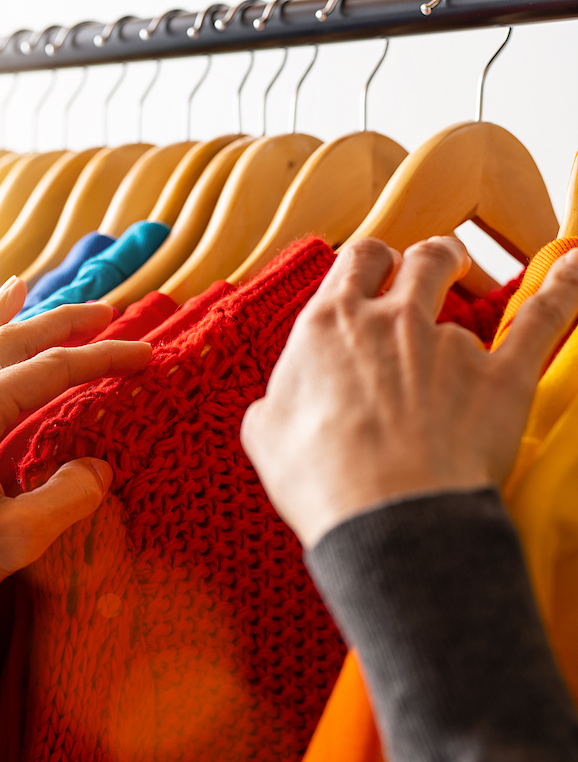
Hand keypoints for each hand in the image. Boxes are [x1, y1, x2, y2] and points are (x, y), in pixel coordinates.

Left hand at [0, 278, 151, 615]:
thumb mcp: (13, 539)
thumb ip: (67, 497)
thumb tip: (99, 468)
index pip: (54, 369)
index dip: (105, 358)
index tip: (146, 354)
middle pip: (12, 339)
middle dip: (62, 321)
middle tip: (105, 309)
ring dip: (1, 316)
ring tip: (20, 288)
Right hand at [241, 236, 577, 547]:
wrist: (388, 516)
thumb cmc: (320, 479)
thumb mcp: (265, 435)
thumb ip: (277, 401)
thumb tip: (278, 402)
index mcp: (328, 327)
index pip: (355, 261)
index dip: (368, 262)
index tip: (373, 272)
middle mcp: (389, 321)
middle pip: (418, 258)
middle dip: (426, 258)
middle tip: (430, 268)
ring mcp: (451, 344)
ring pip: (470, 290)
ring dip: (473, 286)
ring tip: (481, 286)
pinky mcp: (502, 376)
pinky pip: (542, 316)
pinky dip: (565, 287)